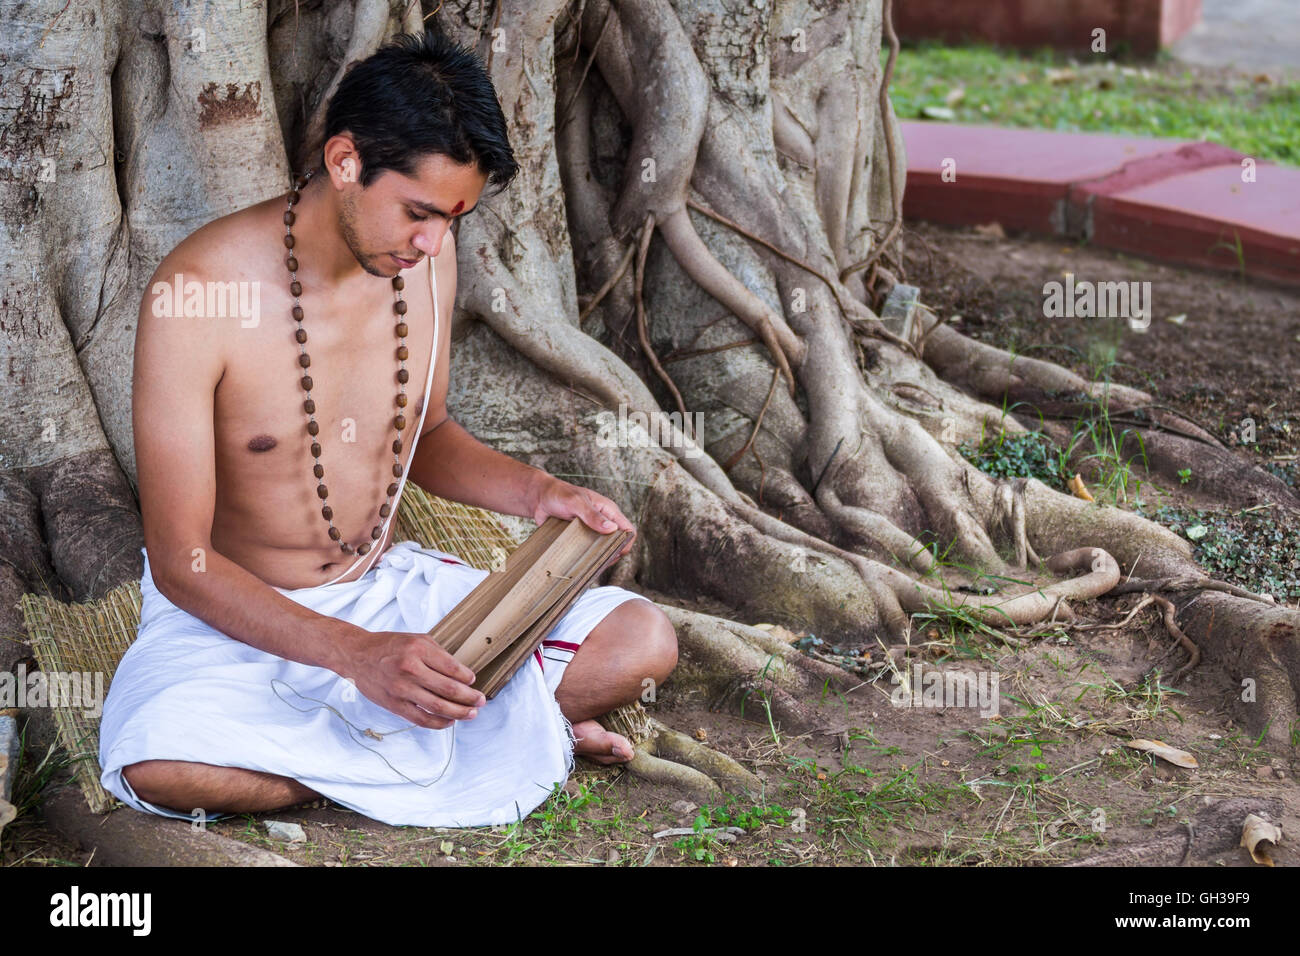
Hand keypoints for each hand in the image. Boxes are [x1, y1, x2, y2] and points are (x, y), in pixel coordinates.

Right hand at [337, 630, 486, 729]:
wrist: (358, 655)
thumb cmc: (389, 646)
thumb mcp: (416, 639)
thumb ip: (438, 654)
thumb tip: (461, 673)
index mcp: (417, 650)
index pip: (451, 668)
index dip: (467, 677)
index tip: (474, 681)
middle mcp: (410, 669)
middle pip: (448, 689)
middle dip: (469, 697)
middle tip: (481, 701)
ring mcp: (401, 689)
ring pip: (437, 707)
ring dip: (458, 712)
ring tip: (471, 713)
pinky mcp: (394, 704)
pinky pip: (421, 719)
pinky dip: (438, 722)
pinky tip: (449, 721)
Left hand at [528, 475, 636, 557]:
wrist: (539, 498)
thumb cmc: (559, 494)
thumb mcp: (576, 502)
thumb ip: (592, 515)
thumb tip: (612, 528)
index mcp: (607, 510)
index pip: (627, 529)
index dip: (626, 543)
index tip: (616, 553)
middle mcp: (602, 521)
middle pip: (617, 543)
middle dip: (612, 554)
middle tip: (599, 562)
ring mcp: (591, 530)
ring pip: (602, 549)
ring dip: (598, 557)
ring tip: (589, 565)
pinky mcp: (580, 537)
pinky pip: (588, 550)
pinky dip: (586, 558)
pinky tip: (579, 563)